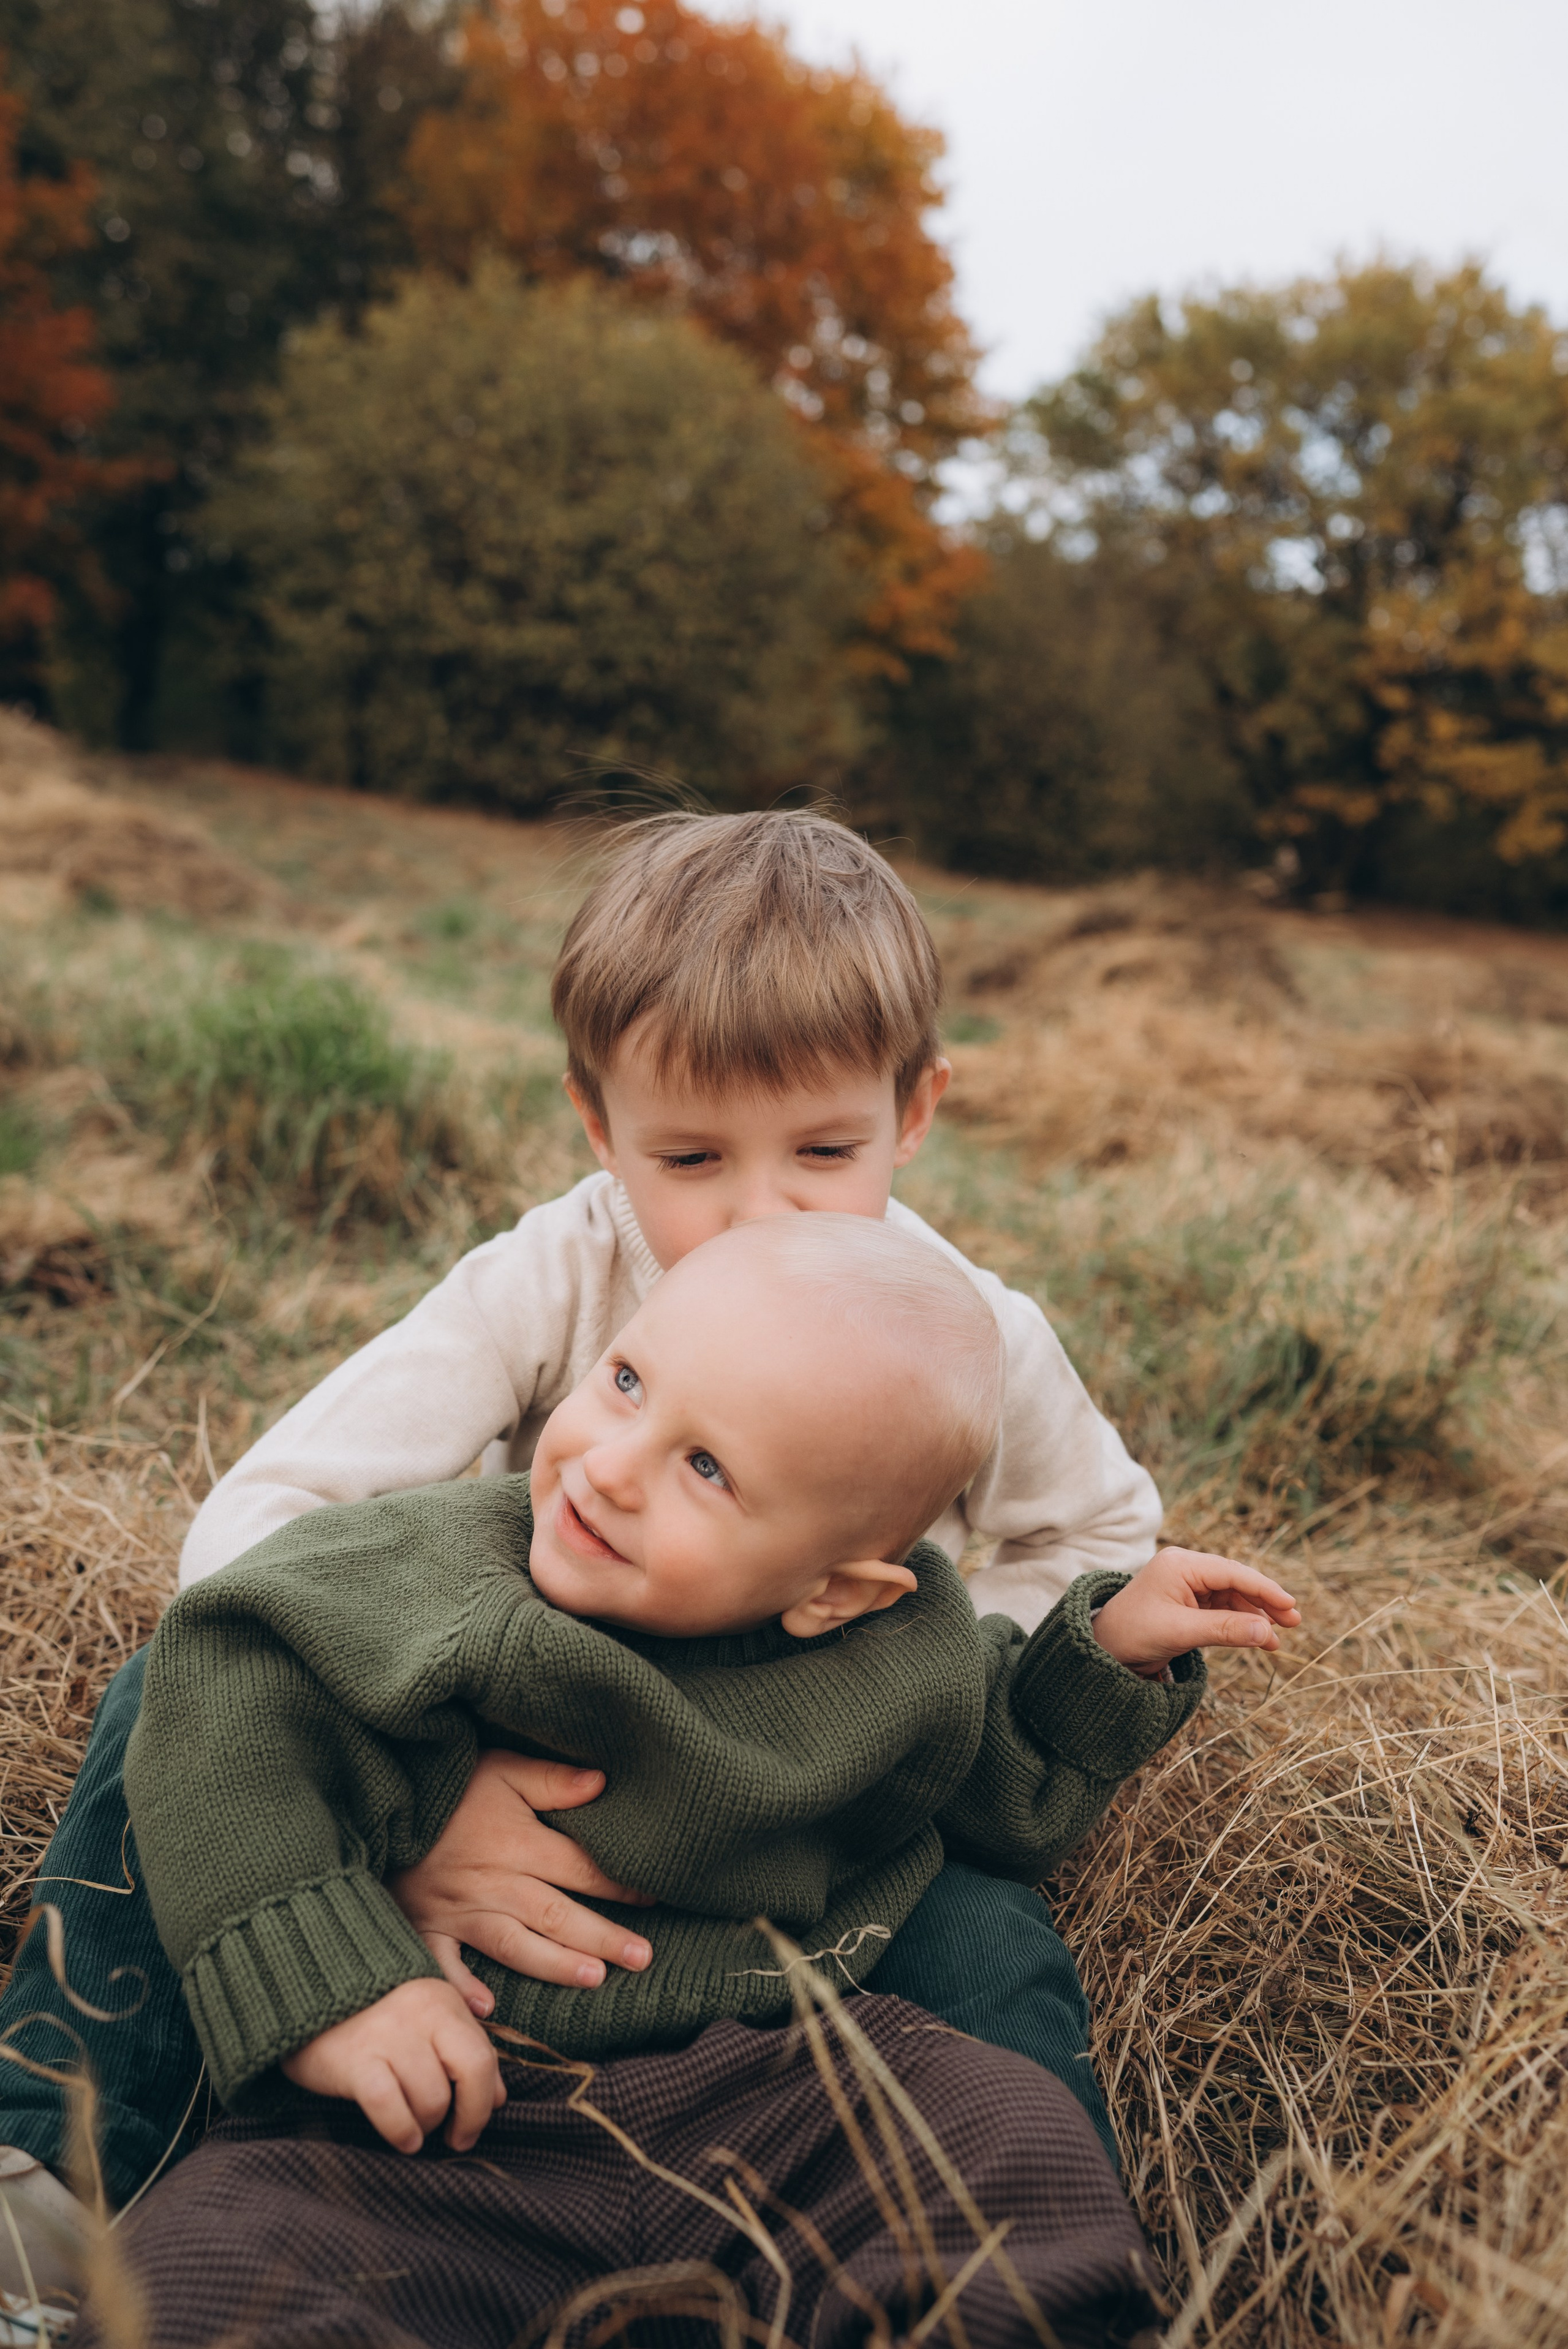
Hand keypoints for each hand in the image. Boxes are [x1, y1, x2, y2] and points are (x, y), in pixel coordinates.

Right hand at [281, 1978, 504, 2153]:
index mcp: (442, 2002)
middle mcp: (421, 2013)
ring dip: (428, 2124)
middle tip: (456, 2137)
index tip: (472, 2125)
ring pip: (431, 2096)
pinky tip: (402, 2137)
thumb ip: (462, 2050)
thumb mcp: (425, 2021)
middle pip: (471, 2071)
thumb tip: (499, 2097)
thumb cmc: (372, 2015)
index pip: (484, 2057)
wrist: (304, 1994)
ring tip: (414, 2126)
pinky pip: (390, 2107)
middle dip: (471, 2114)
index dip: (486, 2100)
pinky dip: (402, 2130)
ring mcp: (388, 2036)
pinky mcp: (354, 2061)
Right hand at [389, 1749, 652, 2015]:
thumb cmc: (446, 1783)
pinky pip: (443, 1966)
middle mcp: (492, 1882)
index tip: (654, 1896)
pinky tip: (488, 2012)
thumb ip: (550, 1779)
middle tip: (643, 1958)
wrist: (380, 1799)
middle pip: (556, 1914)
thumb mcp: (500, 1768)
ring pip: (514, 1945)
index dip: (620, 1883)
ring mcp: (457, 1909)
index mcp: (515, 1842)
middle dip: (602, 1938)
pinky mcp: (425, 1926)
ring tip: (594, 1980)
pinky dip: (461, 1989)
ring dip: (554, 1965)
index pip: (579, 1867)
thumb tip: (602, 1781)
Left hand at [1092, 1546, 1300, 1676]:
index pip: (1231, 1572)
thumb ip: (1225, 1630)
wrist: (1104, 1649)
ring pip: (1232, 1597)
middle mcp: (1185, 1569)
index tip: (1289, 1606)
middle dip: (1264, 1602)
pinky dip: (1240, 1624)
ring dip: (1254, 1617)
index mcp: (1180, 1564)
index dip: (1264, 1589)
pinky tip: (1259, 1638)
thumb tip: (1268, 1633)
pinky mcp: (1188, 1604)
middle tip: (1294, 1621)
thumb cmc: (1133, 1633)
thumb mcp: (1181, 1631)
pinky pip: (1221, 1610)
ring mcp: (1187, 1586)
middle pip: (1235, 1581)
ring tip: (1277, 1640)